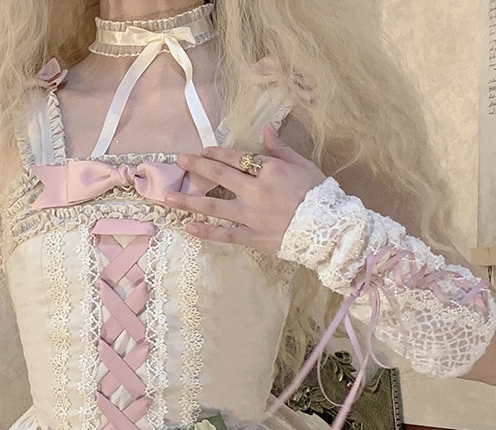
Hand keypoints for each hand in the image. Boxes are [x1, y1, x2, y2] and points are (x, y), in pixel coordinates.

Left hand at [168, 123, 326, 254]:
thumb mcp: (302, 164)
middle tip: (178, 161)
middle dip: (197, 167)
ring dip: (189, 201)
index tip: (202, 151)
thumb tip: (267, 128)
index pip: (236, 158)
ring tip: (168, 198)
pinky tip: (188, 227)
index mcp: (268, 169)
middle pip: (219, 176)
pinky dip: (206, 231)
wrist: (328, 228)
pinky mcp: (252, 236)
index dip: (216, 154)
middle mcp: (255, 190)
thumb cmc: (318, 194)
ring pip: (214, 206)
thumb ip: (280, 148)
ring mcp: (251, 215)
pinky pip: (225, 234)